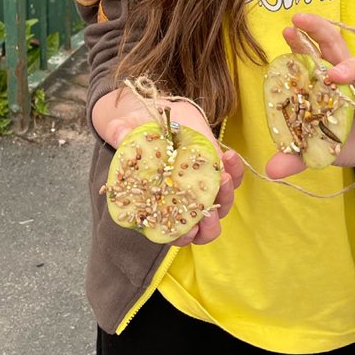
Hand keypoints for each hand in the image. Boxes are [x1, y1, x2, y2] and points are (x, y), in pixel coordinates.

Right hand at [98, 89, 243, 246]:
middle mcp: (184, 202)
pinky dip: (235, 171)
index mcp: (160, 204)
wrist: (160, 117)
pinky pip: (233, 177)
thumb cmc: (138, 131)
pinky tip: (229, 156)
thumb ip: (120, 133)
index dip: (181, 236)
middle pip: (203, 229)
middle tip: (208, 213)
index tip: (188, 231)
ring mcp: (203, 188)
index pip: (173, 232)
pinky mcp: (217, 170)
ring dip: (225, 197)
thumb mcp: (124, 129)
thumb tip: (121, 134)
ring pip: (222, 205)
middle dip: (208, 225)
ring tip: (222, 178)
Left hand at [265, 12, 354, 179]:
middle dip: (318, 30)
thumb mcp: (321, 149)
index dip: (299, 43)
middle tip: (300, 21)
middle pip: (335, 45)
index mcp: (328, 82)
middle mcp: (349, 76)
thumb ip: (297, 156)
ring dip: (348, 66)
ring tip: (334, 74)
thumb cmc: (350, 140)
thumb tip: (270, 171)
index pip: (312, 56)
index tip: (286, 31)